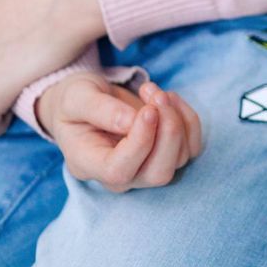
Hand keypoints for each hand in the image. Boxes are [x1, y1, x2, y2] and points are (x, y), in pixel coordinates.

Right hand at [37, 75, 202, 192]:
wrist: (85, 103)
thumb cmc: (75, 102)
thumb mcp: (77, 97)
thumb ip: (100, 109)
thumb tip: (131, 121)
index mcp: (90, 164)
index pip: (120, 171)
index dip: (140, 142)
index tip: (148, 110)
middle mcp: (121, 175)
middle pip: (158, 173)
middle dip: (168, 131)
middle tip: (155, 96)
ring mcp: (145, 168)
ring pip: (179, 158)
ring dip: (176, 119)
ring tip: (154, 91)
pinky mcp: (165, 154)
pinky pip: (190, 147)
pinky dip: (189, 120)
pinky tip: (169, 98)